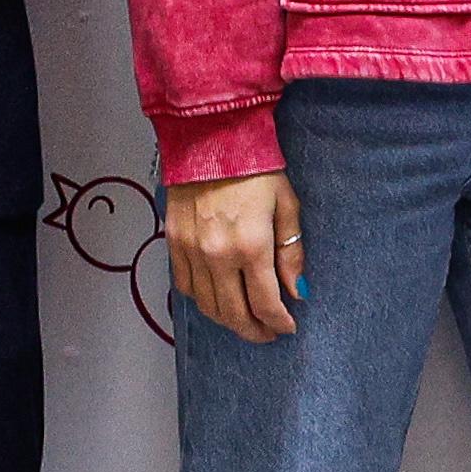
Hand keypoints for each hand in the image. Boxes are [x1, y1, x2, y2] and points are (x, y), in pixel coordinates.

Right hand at [168, 171, 303, 340]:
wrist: (210, 139)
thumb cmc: (255, 169)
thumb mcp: (286, 206)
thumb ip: (291, 253)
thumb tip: (296, 291)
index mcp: (251, 245)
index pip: (265, 303)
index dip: (278, 323)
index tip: (287, 326)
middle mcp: (218, 254)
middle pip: (234, 314)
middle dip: (254, 330)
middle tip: (268, 333)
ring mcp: (191, 251)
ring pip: (208, 306)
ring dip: (228, 320)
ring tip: (245, 320)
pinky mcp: (173, 242)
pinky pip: (186, 286)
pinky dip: (203, 300)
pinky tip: (218, 298)